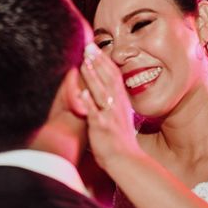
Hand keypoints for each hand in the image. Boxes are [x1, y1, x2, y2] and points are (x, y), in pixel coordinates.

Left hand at [79, 44, 140, 169]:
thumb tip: (106, 91)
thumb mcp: (120, 117)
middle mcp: (117, 105)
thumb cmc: (121, 141)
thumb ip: (113, 103)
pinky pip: (94, 114)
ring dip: (93, 78)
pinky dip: (88, 104)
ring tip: (84, 63)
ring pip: (101, 93)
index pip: (114, 76)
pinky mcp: (102, 128)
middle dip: (99, 62)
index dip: (105, 61)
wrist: (126, 160)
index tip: (96, 48)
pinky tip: (81, 94)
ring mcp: (109, 116)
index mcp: (121, 102)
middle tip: (89, 47)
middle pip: (108, 79)